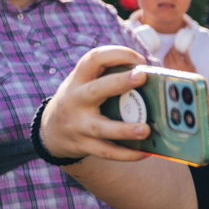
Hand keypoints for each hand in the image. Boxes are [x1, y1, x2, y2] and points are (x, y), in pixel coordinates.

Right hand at [38, 46, 153, 161]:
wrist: (51, 131)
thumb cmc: (81, 101)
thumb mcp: (86, 84)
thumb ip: (111, 78)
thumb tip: (157, 81)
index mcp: (79, 80)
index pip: (93, 59)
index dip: (117, 54)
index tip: (140, 59)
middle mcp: (75, 100)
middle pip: (95, 90)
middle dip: (119, 82)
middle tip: (142, 76)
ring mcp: (78, 125)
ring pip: (101, 128)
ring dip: (125, 130)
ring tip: (146, 130)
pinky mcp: (83, 145)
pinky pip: (106, 152)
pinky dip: (126, 154)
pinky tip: (144, 152)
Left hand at [160, 46, 195, 73]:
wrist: (188, 84)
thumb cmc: (191, 75)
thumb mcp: (191, 65)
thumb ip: (187, 57)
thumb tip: (184, 51)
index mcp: (179, 64)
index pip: (174, 53)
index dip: (173, 48)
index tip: (175, 46)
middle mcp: (173, 66)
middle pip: (169, 55)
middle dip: (170, 51)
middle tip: (173, 48)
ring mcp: (169, 69)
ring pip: (165, 59)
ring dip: (167, 54)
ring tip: (171, 53)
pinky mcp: (168, 72)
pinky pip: (165, 63)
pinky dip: (166, 59)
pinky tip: (169, 58)